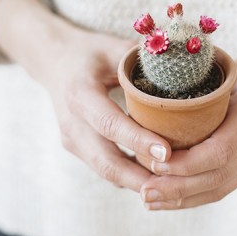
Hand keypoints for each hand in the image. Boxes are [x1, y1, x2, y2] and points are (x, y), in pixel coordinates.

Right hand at [0, 0, 172, 192]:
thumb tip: (182, 70)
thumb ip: (141, 61)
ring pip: (105, 170)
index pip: (109, 123)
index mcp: (79, 93)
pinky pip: (105, 168)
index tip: (166, 152)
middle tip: (174, 184)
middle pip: (105, 160)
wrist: (54, 62)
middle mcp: (71, 122)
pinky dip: (130, 177)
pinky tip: (157, 179)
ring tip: (171, 187)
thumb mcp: (112, 47)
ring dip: (137, 182)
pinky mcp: (78, 149)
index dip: (137, 140)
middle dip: (139, 176)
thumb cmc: (89, 53)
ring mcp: (72, 140)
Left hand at [138, 39, 236, 209]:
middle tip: (143, 192)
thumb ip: (201, 86)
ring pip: (219, 188)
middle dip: (177, 189)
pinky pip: (224, 186)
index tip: (155, 163)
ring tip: (148, 200)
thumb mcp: (234, 70)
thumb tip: (151, 95)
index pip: (220, 151)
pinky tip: (170, 198)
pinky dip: (195, 195)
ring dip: (183, 199)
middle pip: (217, 177)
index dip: (186, 163)